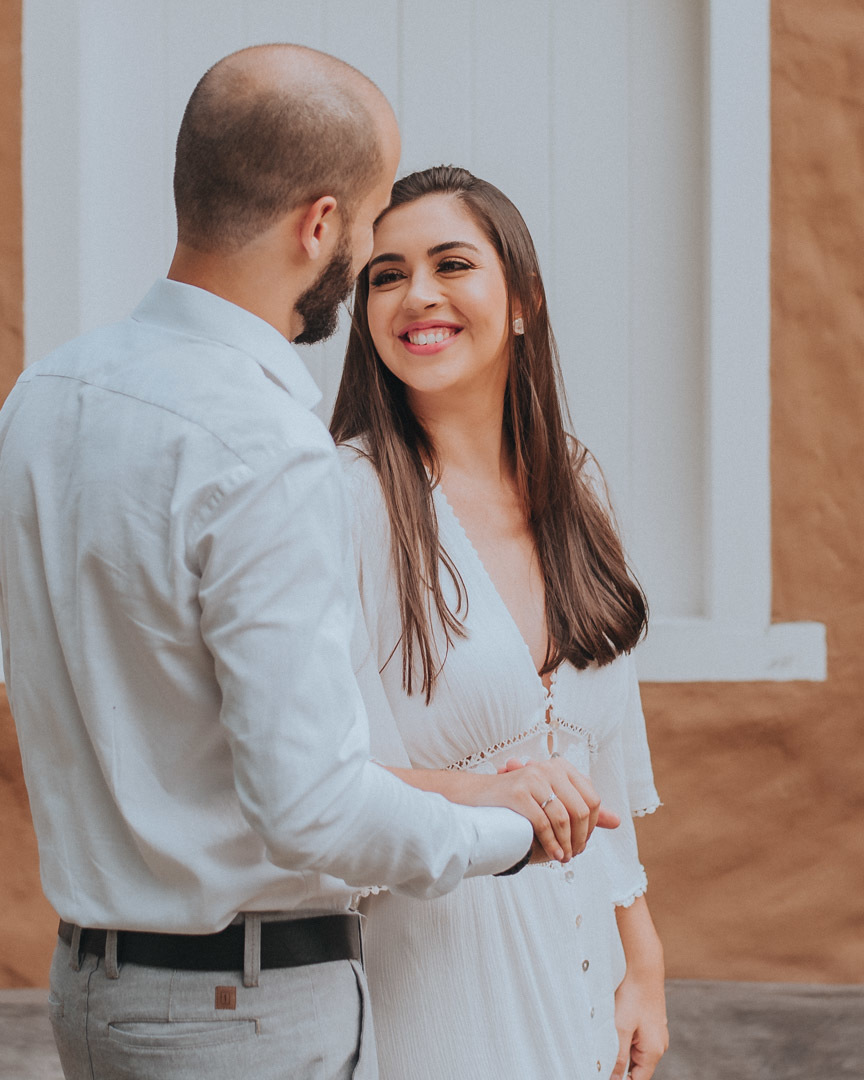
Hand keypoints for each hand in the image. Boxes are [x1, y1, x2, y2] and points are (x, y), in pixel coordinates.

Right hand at [489, 756, 618, 862]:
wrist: (477, 797)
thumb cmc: (518, 801)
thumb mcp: (553, 800)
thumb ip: (583, 809)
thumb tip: (617, 821)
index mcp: (562, 767)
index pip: (592, 799)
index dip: (592, 826)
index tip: (583, 842)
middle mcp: (550, 768)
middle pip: (582, 809)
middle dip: (581, 838)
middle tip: (574, 854)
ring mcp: (534, 778)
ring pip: (564, 818)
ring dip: (567, 844)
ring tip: (563, 858)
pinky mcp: (518, 792)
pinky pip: (543, 823)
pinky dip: (551, 843)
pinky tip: (552, 855)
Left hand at [611, 973, 667, 1079]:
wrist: (643, 968)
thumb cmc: (633, 995)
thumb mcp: (620, 1028)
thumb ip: (617, 1056)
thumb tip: (613, 1078)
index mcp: (654, 1051)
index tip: (605, 1074)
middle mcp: (659, 1045)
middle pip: (637, 1068)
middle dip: (620, 1067)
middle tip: (600, 1060)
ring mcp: (656, 1033)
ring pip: (636, 1053)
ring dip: (622, 1051)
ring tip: (607, 1038)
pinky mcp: (650, 1023)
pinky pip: (637, 1039)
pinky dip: (626, 1039)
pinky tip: (615, 1028)